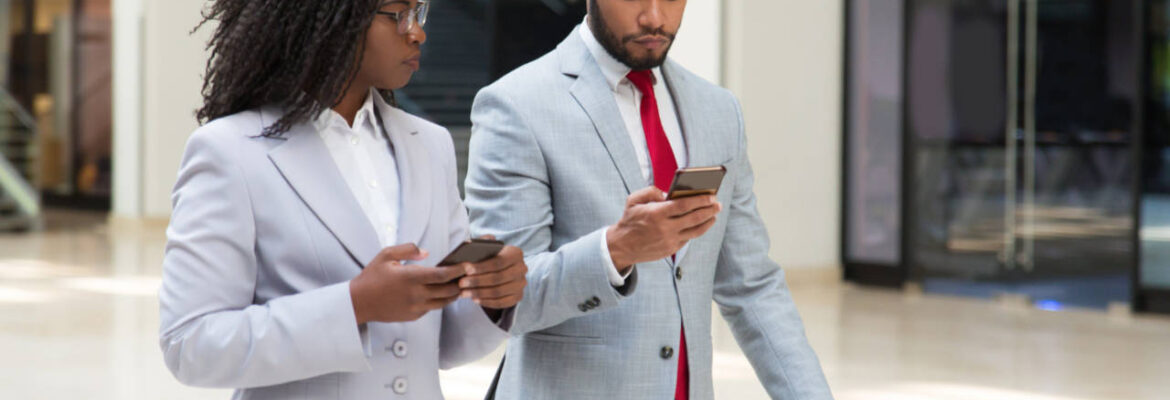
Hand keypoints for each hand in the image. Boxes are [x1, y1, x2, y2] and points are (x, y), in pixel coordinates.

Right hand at [349, 243, 467, 323]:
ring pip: (444, 302)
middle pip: (448, 290)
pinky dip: (440, 301)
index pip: (442, 275)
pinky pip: (432, 308)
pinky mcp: (414, 316)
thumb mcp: (386, 255)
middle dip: (461, 283)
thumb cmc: (372, 277)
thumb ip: (408, 250)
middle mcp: (416, 294)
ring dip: (454, 294)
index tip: (468, 265)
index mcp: (411, 277)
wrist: (359, 302)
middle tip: (469, 275)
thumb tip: (427, 252)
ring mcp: (416, 308)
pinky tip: (442, 293)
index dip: (458, 270)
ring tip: (460, 285)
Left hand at [454, 236, 527, 312]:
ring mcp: (521, 284)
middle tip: (461, 283)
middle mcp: (522, 268)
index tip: (466, 269)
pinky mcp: (518, 297)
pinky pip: (501, 302)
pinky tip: (474, 299)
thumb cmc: (489, 257)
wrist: (500, 269)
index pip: (499, 261)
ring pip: (499, 291)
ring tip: (464, 293)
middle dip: (477, 281)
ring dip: (479, 293)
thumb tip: (468, 244)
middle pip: (498, 277)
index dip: (482, 267)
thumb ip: (480, 244)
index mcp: (516, 253)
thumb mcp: (487, 248)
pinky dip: (486, 302)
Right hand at [606, 187, 721, 271]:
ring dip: (708, 221)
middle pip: (694, 218)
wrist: (622, 246)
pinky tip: (702, 223)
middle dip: (709, 210)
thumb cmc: (629, 219)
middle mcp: (665, 228)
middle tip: (718, 204)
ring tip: (714, 214)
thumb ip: (651, 191)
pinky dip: (697, 230)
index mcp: (656, 213)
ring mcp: (669, 241)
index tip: (711, 195)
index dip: (700, 200)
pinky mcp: (671, 249)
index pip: (684, 205)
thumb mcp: (634, 200)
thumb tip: (669, 193)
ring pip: (696, 231)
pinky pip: (688, 238)